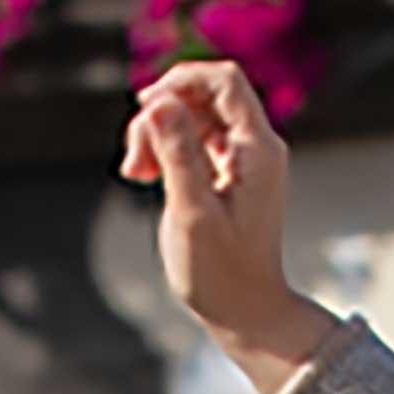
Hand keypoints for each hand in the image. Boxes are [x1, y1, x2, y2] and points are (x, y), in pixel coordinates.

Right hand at [124, 63, 334, 393]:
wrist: (245, 312)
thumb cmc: (221, 272)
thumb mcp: (192, 212)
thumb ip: (177, 154)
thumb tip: (159, 102)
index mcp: (258, 149)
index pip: (224, 81)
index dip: (181, 80)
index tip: (145, 105)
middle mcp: (255, 146)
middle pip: (203, 95)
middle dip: (161, 113)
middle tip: (135, 157)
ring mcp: (242, 159)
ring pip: (192, 116)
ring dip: (157, 133)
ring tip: (135, 172)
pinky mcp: (225, 174)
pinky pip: (192, 140)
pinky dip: (165, 150)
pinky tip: (144, 175)